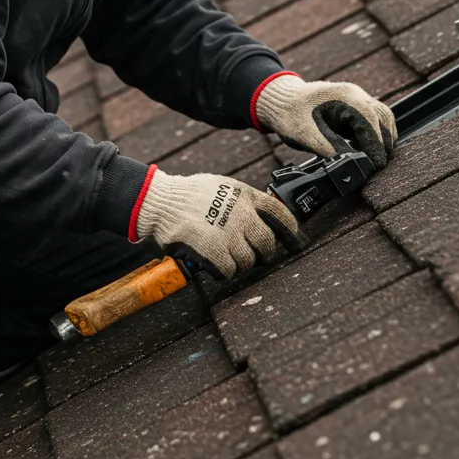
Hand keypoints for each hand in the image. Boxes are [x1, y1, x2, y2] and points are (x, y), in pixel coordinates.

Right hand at [131, 168, 302, 279]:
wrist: (162, 202)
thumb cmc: (189, 194)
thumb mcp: (221, 186)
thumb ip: (241, 200)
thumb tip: (260, 217)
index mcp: (245, 195)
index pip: (279, 213)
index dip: (291, 229)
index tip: (295, 240)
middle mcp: (242, 214)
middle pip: (267, 243)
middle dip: (265, 254)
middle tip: (259, 258)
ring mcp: (230, 233)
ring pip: (248, 260)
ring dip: (240, 264)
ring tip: (228, 258)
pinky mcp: (216, 250)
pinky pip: (230, 270)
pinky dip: (224, 272)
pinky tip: (217, 267)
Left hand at [255, 73, 396, 168]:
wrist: (279, 101)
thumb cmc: (290, 115)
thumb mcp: (309, 137)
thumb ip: (333, 151)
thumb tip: (354, 167)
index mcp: (346, 97)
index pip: (371, 123)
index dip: (376, 146)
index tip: (375, 166)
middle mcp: (355, 94)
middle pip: (382, 119)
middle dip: (382, 144)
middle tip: (375, 168)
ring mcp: (355, 98)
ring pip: (381, 118)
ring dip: (381, 139)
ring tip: (373, 161)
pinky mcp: (353, 106)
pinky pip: (373, 120)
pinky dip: (374, 135)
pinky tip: (367, 150)